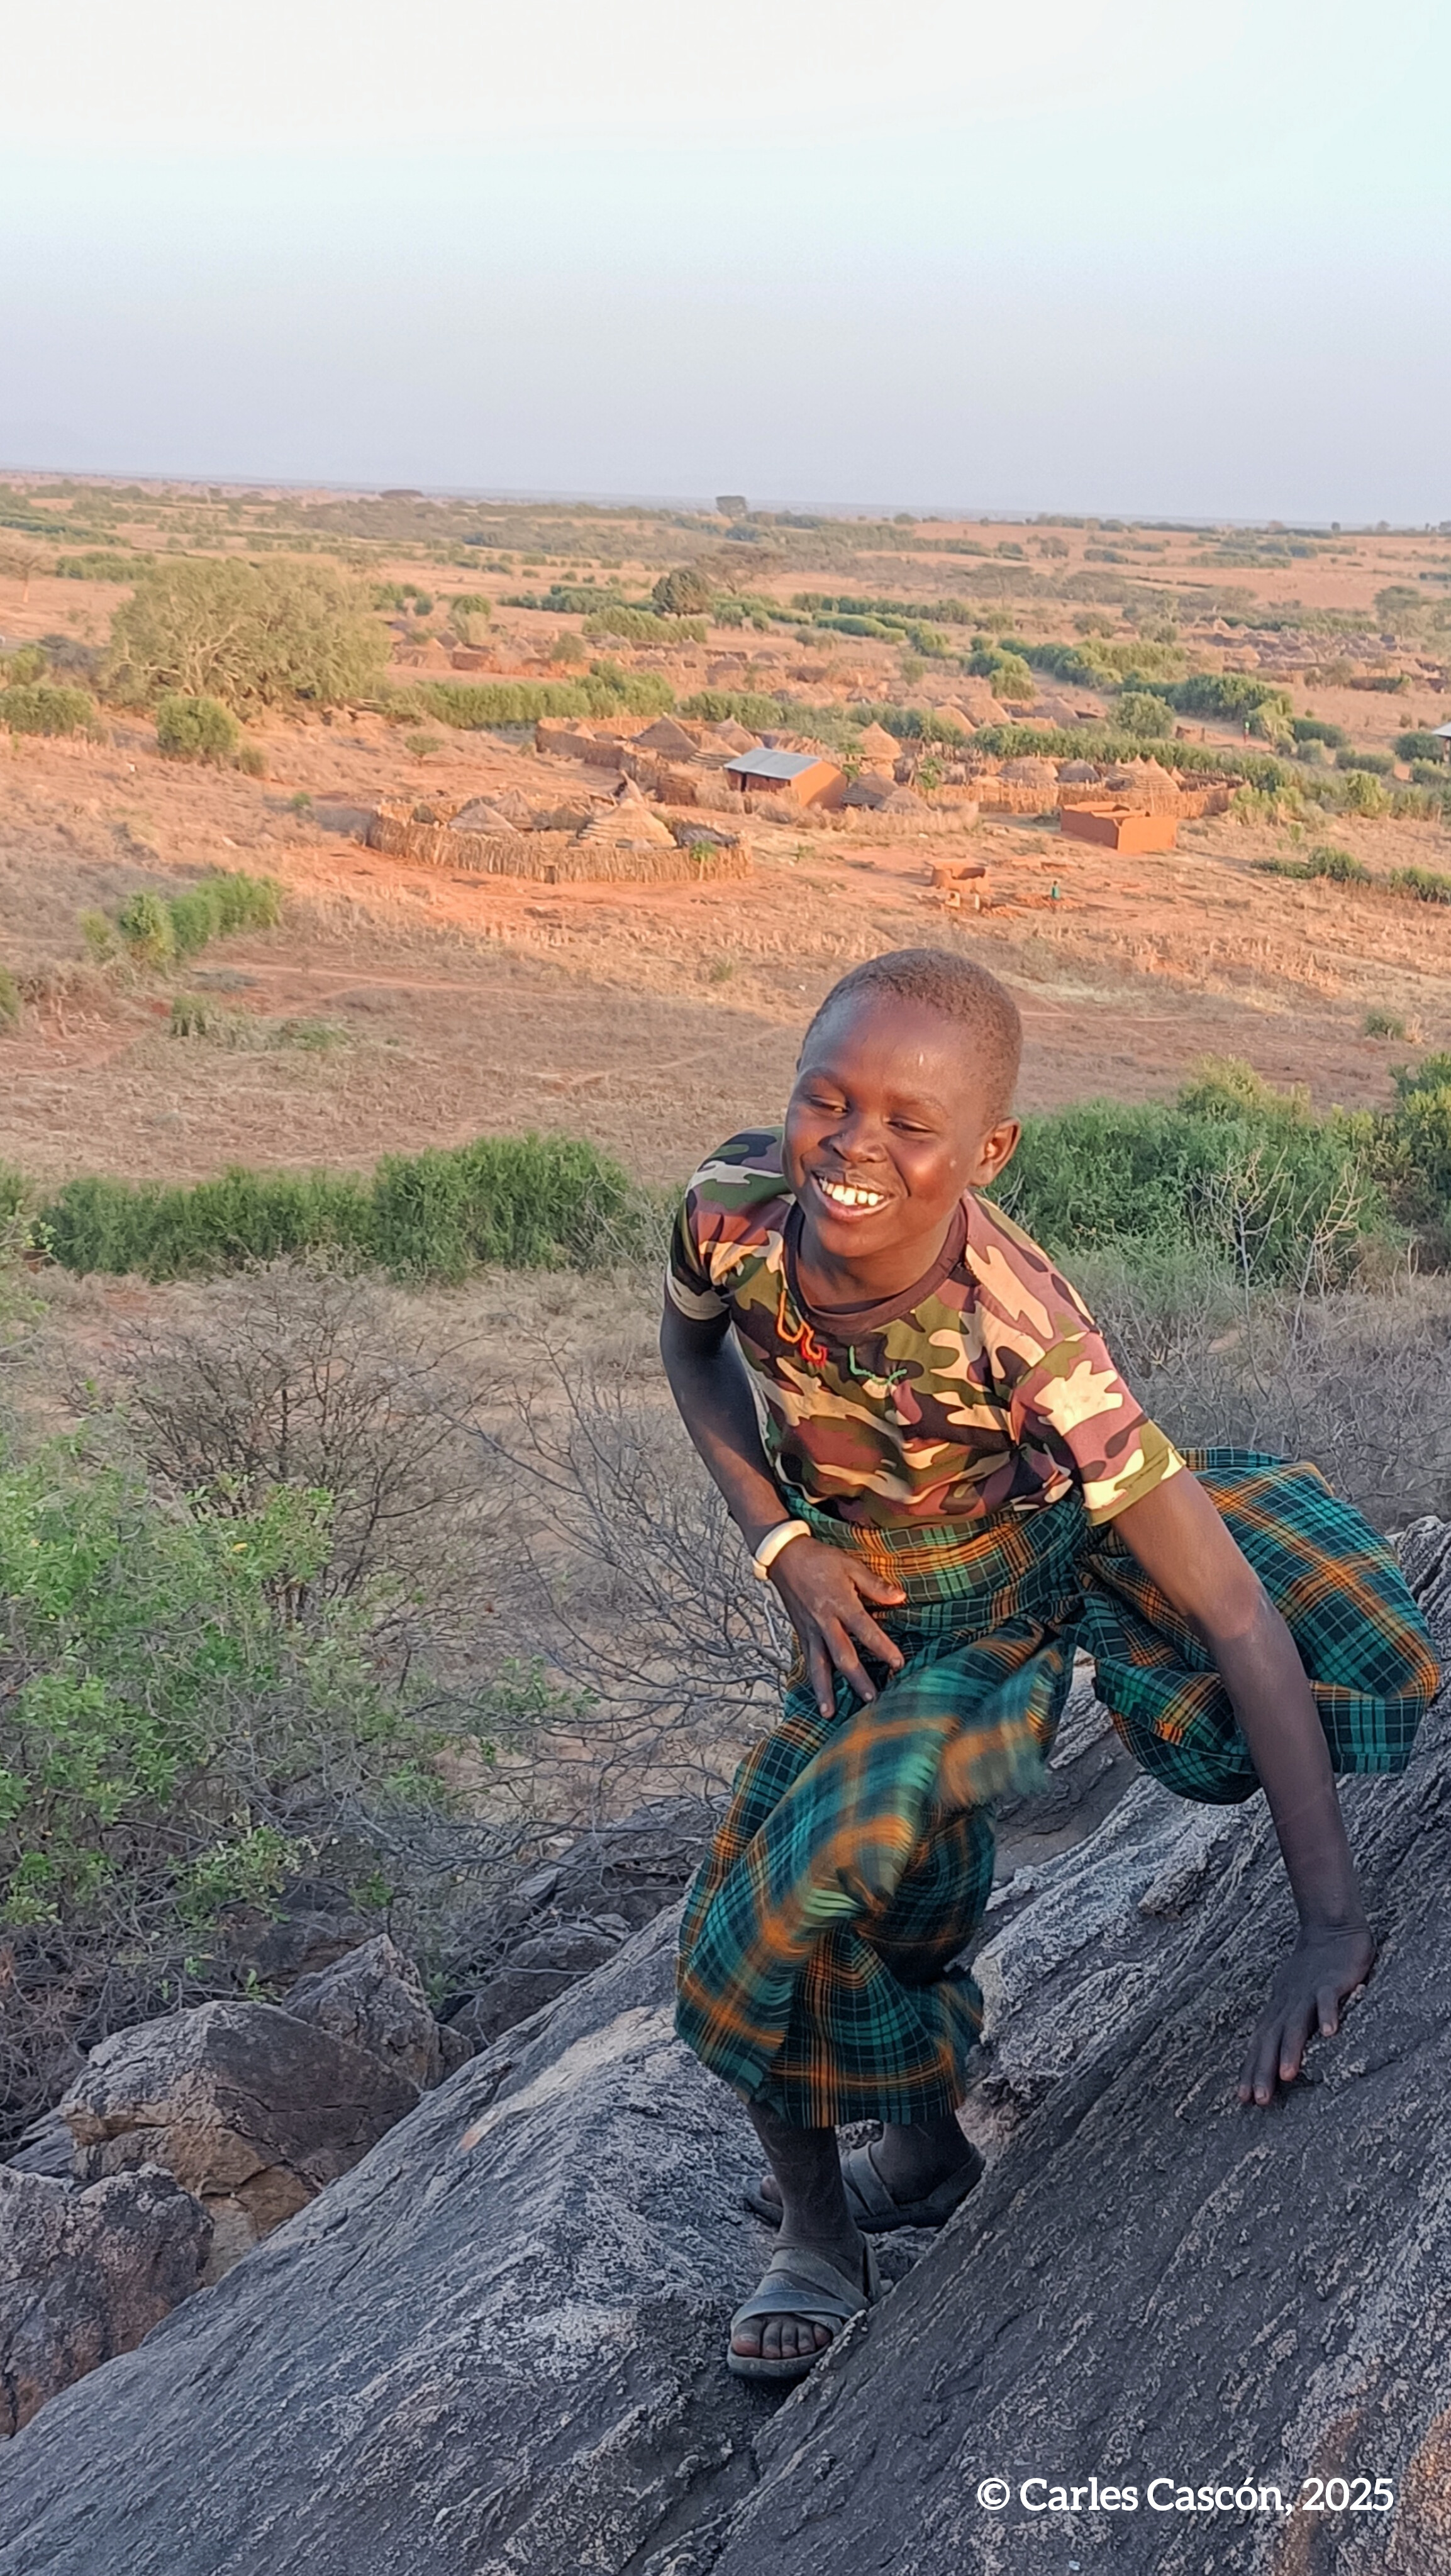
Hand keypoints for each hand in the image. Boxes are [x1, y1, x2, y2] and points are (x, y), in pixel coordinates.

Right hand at [769, 1538, 906, 1716]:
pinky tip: (818, 1695)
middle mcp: (824, 1621)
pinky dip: (812, 1679)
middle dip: (857, 1678)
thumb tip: (900, 1597)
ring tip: (829, 1713)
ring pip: (819, 1665)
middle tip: (872, 1698)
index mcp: (840, 1603)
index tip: (898, 1664)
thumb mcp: (850, 1565)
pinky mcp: (800, 1633)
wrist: (784, 1557)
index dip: (882, 1648)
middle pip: (842, 1655)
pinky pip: (808, 1659)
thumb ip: (874, 1584)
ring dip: (825, 1690)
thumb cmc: (819, 1559)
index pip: (865, 1630)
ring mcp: (810, 1630)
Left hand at [1237, 1923, 1375, 2105]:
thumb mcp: (1293, 1998)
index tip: (1243, 2100)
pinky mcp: (1330, 1981)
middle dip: (1263, 2070)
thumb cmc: (1310, 1969)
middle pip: (1272, 2040)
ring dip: (1289, 2049)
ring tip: (1286, 2076)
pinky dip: (1327, 2014)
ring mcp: (1308, 1992)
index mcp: (1279, 2010)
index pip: (1259, 2044)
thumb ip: (1286, 2023)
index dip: (1251, 2070)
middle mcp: (1288, 2004)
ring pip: (1295, 2023)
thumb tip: (1273, 2054)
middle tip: (1259, 2100)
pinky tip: (1329, 2034)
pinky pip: (1328, 1999)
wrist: (1329, 1928)